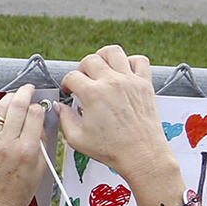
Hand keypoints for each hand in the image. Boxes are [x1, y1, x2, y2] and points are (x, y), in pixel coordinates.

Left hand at [0, 84, 48, 205]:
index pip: (35, 114)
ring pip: (0, 109)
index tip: (40, 105)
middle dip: (25, 92)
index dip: (39, 106)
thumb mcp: (39, 171)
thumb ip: (40, 144)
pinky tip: (2, 114)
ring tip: (15, 95)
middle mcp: (7, 144)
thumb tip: (39, 123)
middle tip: (28, 88)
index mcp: (27, 150)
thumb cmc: (15, 195)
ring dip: (9, 98)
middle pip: (17, 105)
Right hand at [56, 46, 175, 185]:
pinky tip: (123, 71)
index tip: (69, 90)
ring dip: (103, 56)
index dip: (66, 83)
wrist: (141, 154)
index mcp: (94, 94)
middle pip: (90, 60)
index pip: (72, 76)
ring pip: (114, 52)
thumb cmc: (113, 149)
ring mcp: (130, 81)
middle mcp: (112, 83)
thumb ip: (64, 120)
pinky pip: (139, 60)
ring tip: (100, 66)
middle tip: (82, 79)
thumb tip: (61, 108)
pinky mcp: (145, 84)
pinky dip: (130, 61)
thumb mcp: (77, 139)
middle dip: (81, 69)